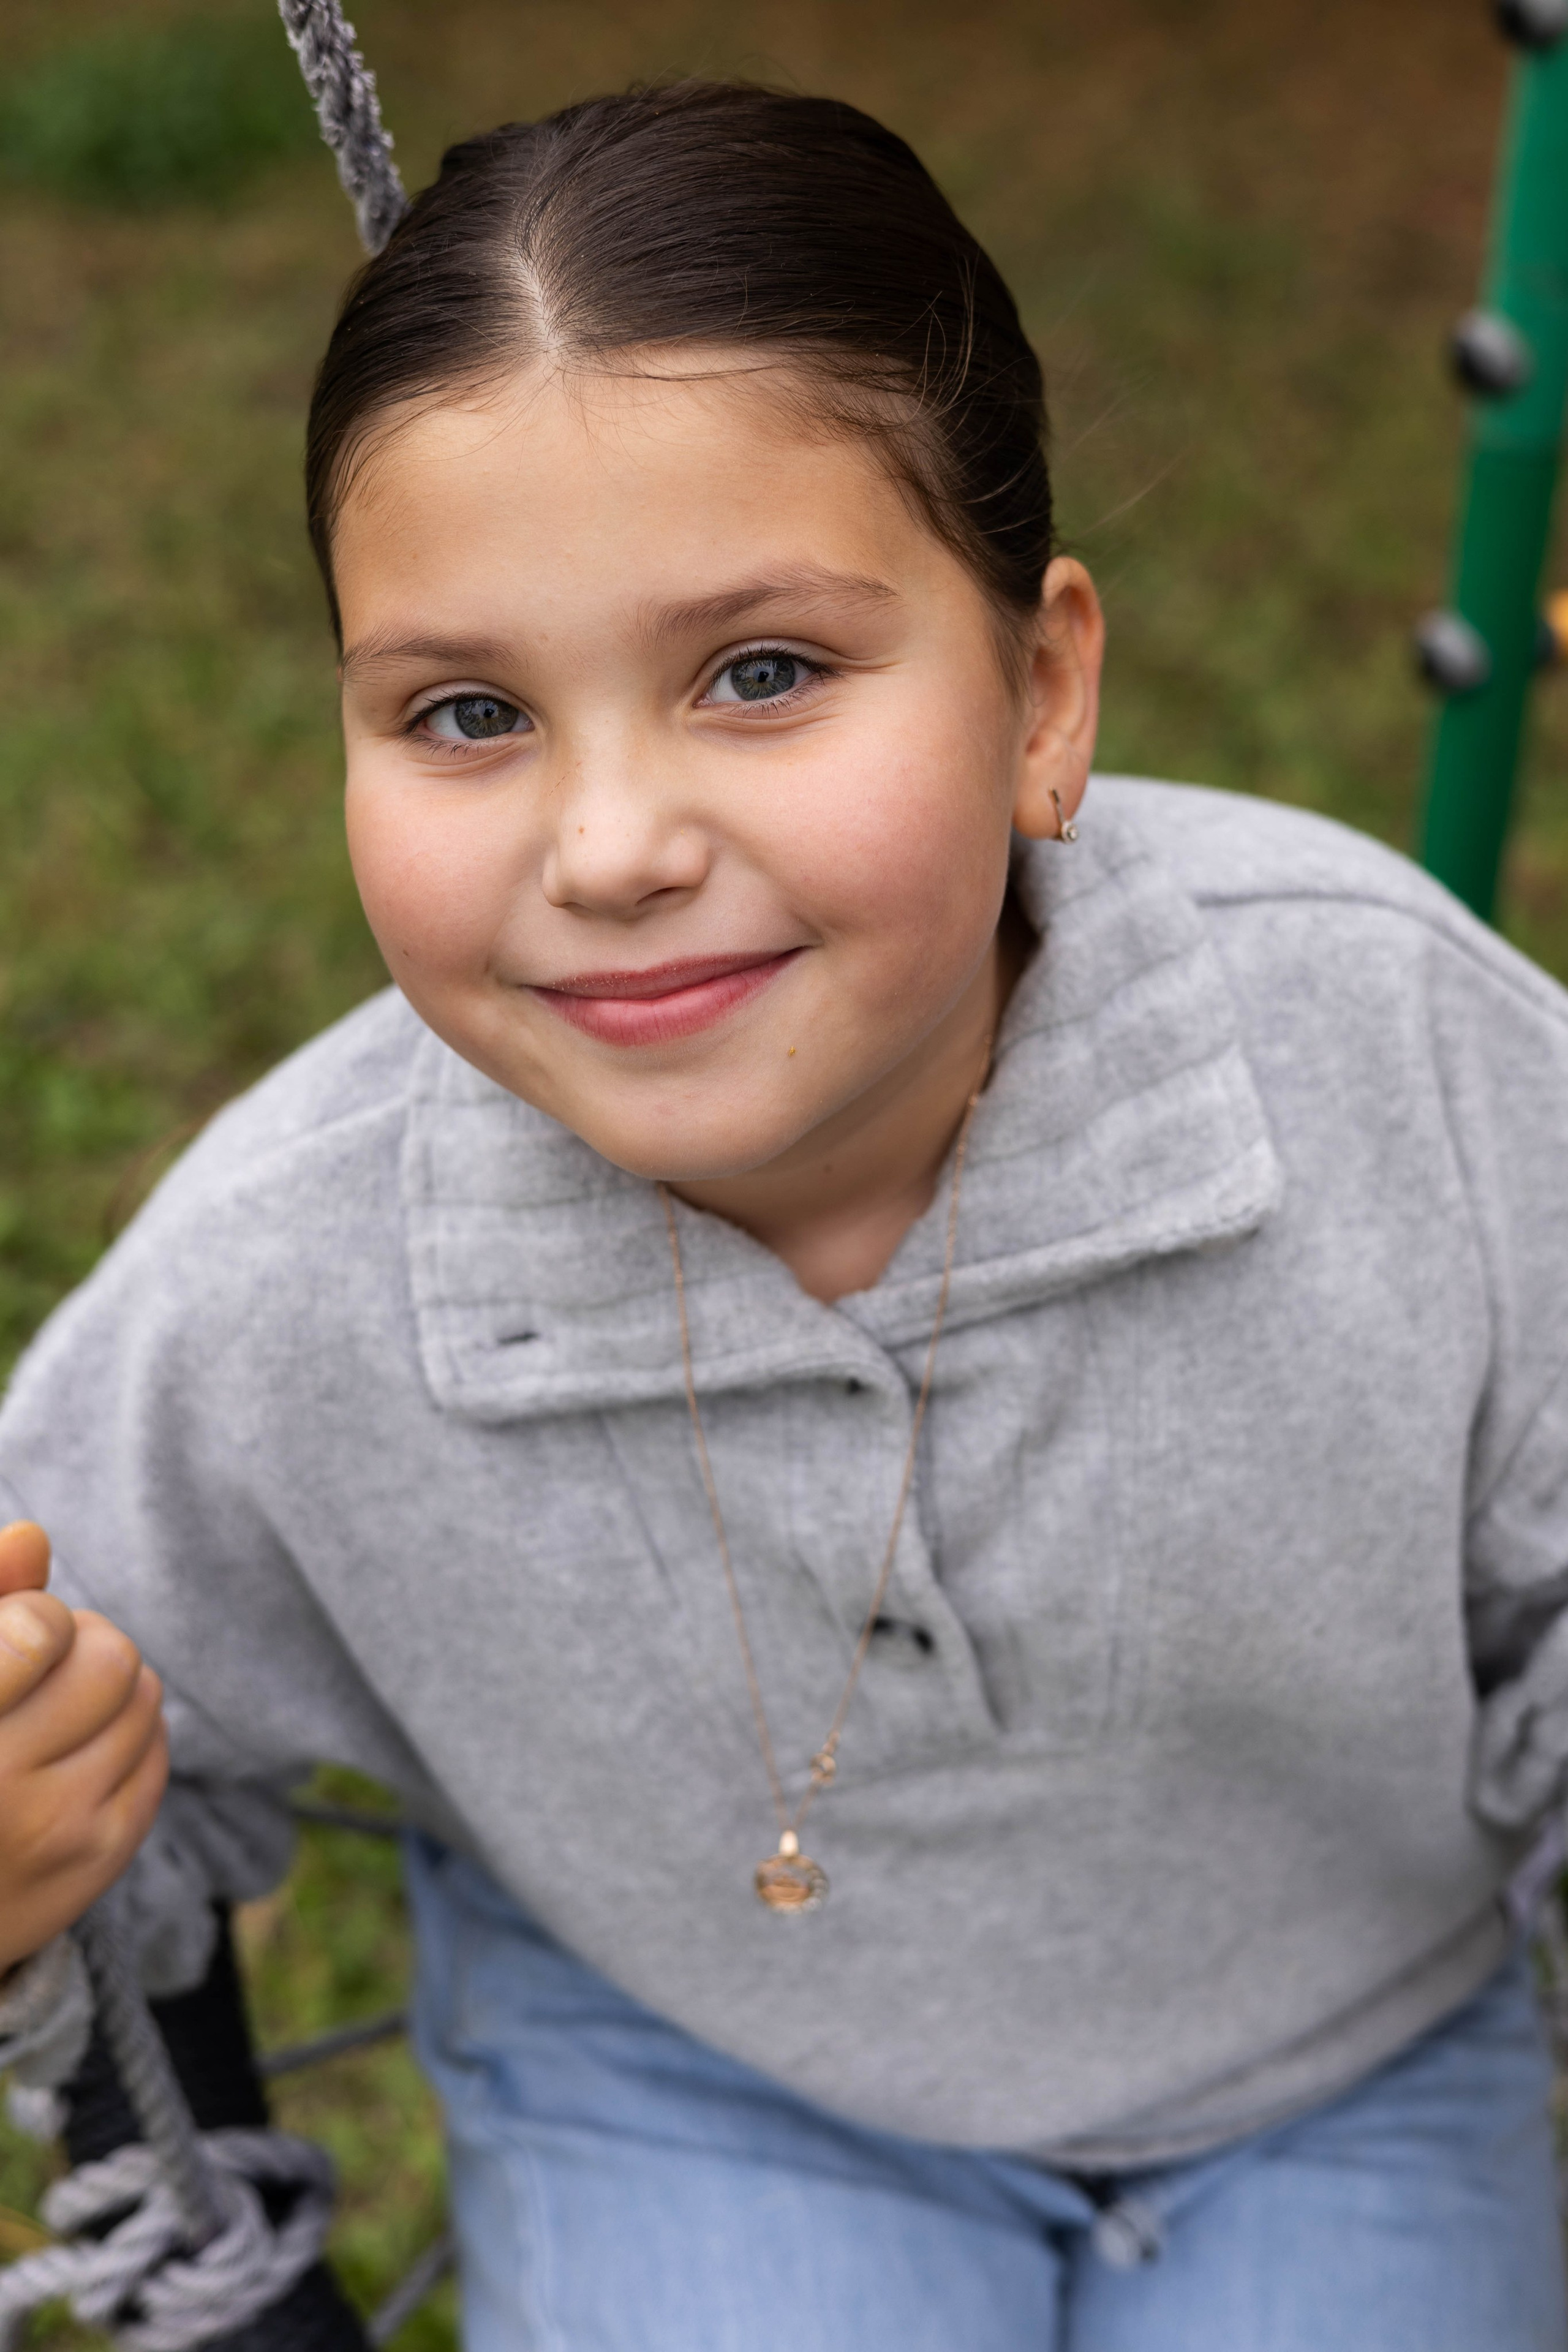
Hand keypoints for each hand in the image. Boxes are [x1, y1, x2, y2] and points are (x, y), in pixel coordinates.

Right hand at [0, 1521, 166, 1975]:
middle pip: (112, 1655)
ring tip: (53, 1713)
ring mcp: (56, 1829)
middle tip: (40, 1670)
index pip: (41, 1630)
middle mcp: (0, 1786)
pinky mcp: (101, 1855)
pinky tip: (75, 1752)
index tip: (16, 1638)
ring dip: (108, 1689)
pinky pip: (157, 1750)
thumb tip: (32, 1536)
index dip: (37, 1618)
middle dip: (82, 1645)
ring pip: (144, 1697)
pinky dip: (126, 1735)